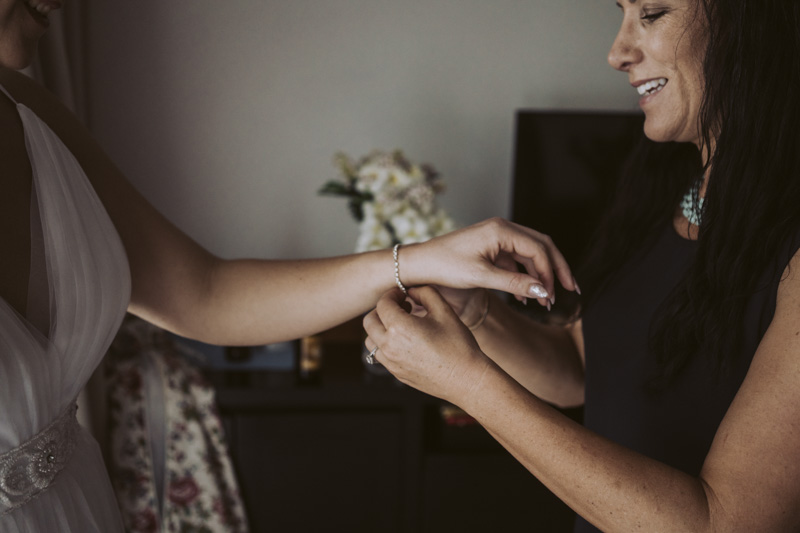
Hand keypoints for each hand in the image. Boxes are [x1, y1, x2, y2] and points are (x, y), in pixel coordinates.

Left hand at [363, 286, 490, 403]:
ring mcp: (391, 362)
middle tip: (401, 306)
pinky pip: (380, 355)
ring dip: (380, 328)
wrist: (466, 379)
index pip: (382, 304)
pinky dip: (385, 344)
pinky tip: (405, 341)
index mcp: (399, 328)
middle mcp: (390, 346)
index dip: (391, 294)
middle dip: (382, 309)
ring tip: (401, 324)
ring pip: (370, 340)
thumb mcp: (445, 311)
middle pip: (369, 321)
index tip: (403, 293)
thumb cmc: (458, 345)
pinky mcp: (396, 373)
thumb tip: (411, 291)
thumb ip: (425, 293)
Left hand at [401, 218, 577, 308]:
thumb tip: (543, 292)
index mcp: (501, 230)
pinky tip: (525, 297)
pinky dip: (524, 276)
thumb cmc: (444, 267)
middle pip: (541, 246)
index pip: (539, 249)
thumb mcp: (481, 277)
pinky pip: (517, 259)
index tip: (554, 295)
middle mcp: (501, 228)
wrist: (419, 264)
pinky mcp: (491, 247)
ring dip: (540, 275)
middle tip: (570, 289)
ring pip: (530, 253)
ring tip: (546, 299)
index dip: (551, 272)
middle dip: (556, 269)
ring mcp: (497, 237)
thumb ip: (514, 284)